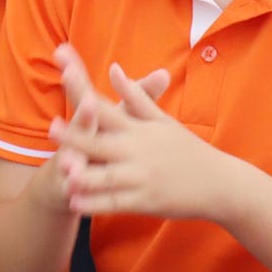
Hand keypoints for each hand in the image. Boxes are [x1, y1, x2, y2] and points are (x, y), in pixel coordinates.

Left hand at [48, 45, 240, 222]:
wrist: (220, 184)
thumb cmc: (188, 149)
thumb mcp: (162, 120)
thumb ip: (135, 96)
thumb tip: (112, 68)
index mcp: (139, 128)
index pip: (106, 105)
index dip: (84, 90)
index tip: (64, 73)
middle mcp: (138, 151)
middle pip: (101, 142)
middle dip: (77, 137)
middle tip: (52, 129)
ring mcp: (141, 177)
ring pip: (106, 177)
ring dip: (83, 176)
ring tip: (61, 174)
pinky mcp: (145, 202)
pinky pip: (115, 203)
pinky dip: (95, 203)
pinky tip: (76, 203)